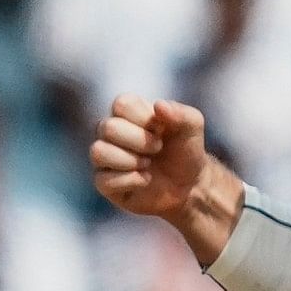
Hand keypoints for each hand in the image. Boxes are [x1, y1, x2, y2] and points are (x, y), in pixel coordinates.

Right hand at [90, 94, 245, 263]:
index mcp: (128, 113)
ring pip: (98, 152)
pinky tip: (145, 180)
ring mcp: (105, 158)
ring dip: (130, 161)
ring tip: (147, 164)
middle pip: (108, 127)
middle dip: (139, 141)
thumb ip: (181, 113)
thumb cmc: (186, 151)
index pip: (121, 104)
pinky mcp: (104, 183)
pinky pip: (104, 180)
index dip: (144, 118)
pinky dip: (131, 181)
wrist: (189, 186)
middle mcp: (111, 133)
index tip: (161, 129)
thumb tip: (158, 105)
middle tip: (157, 148)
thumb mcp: (192, 128)